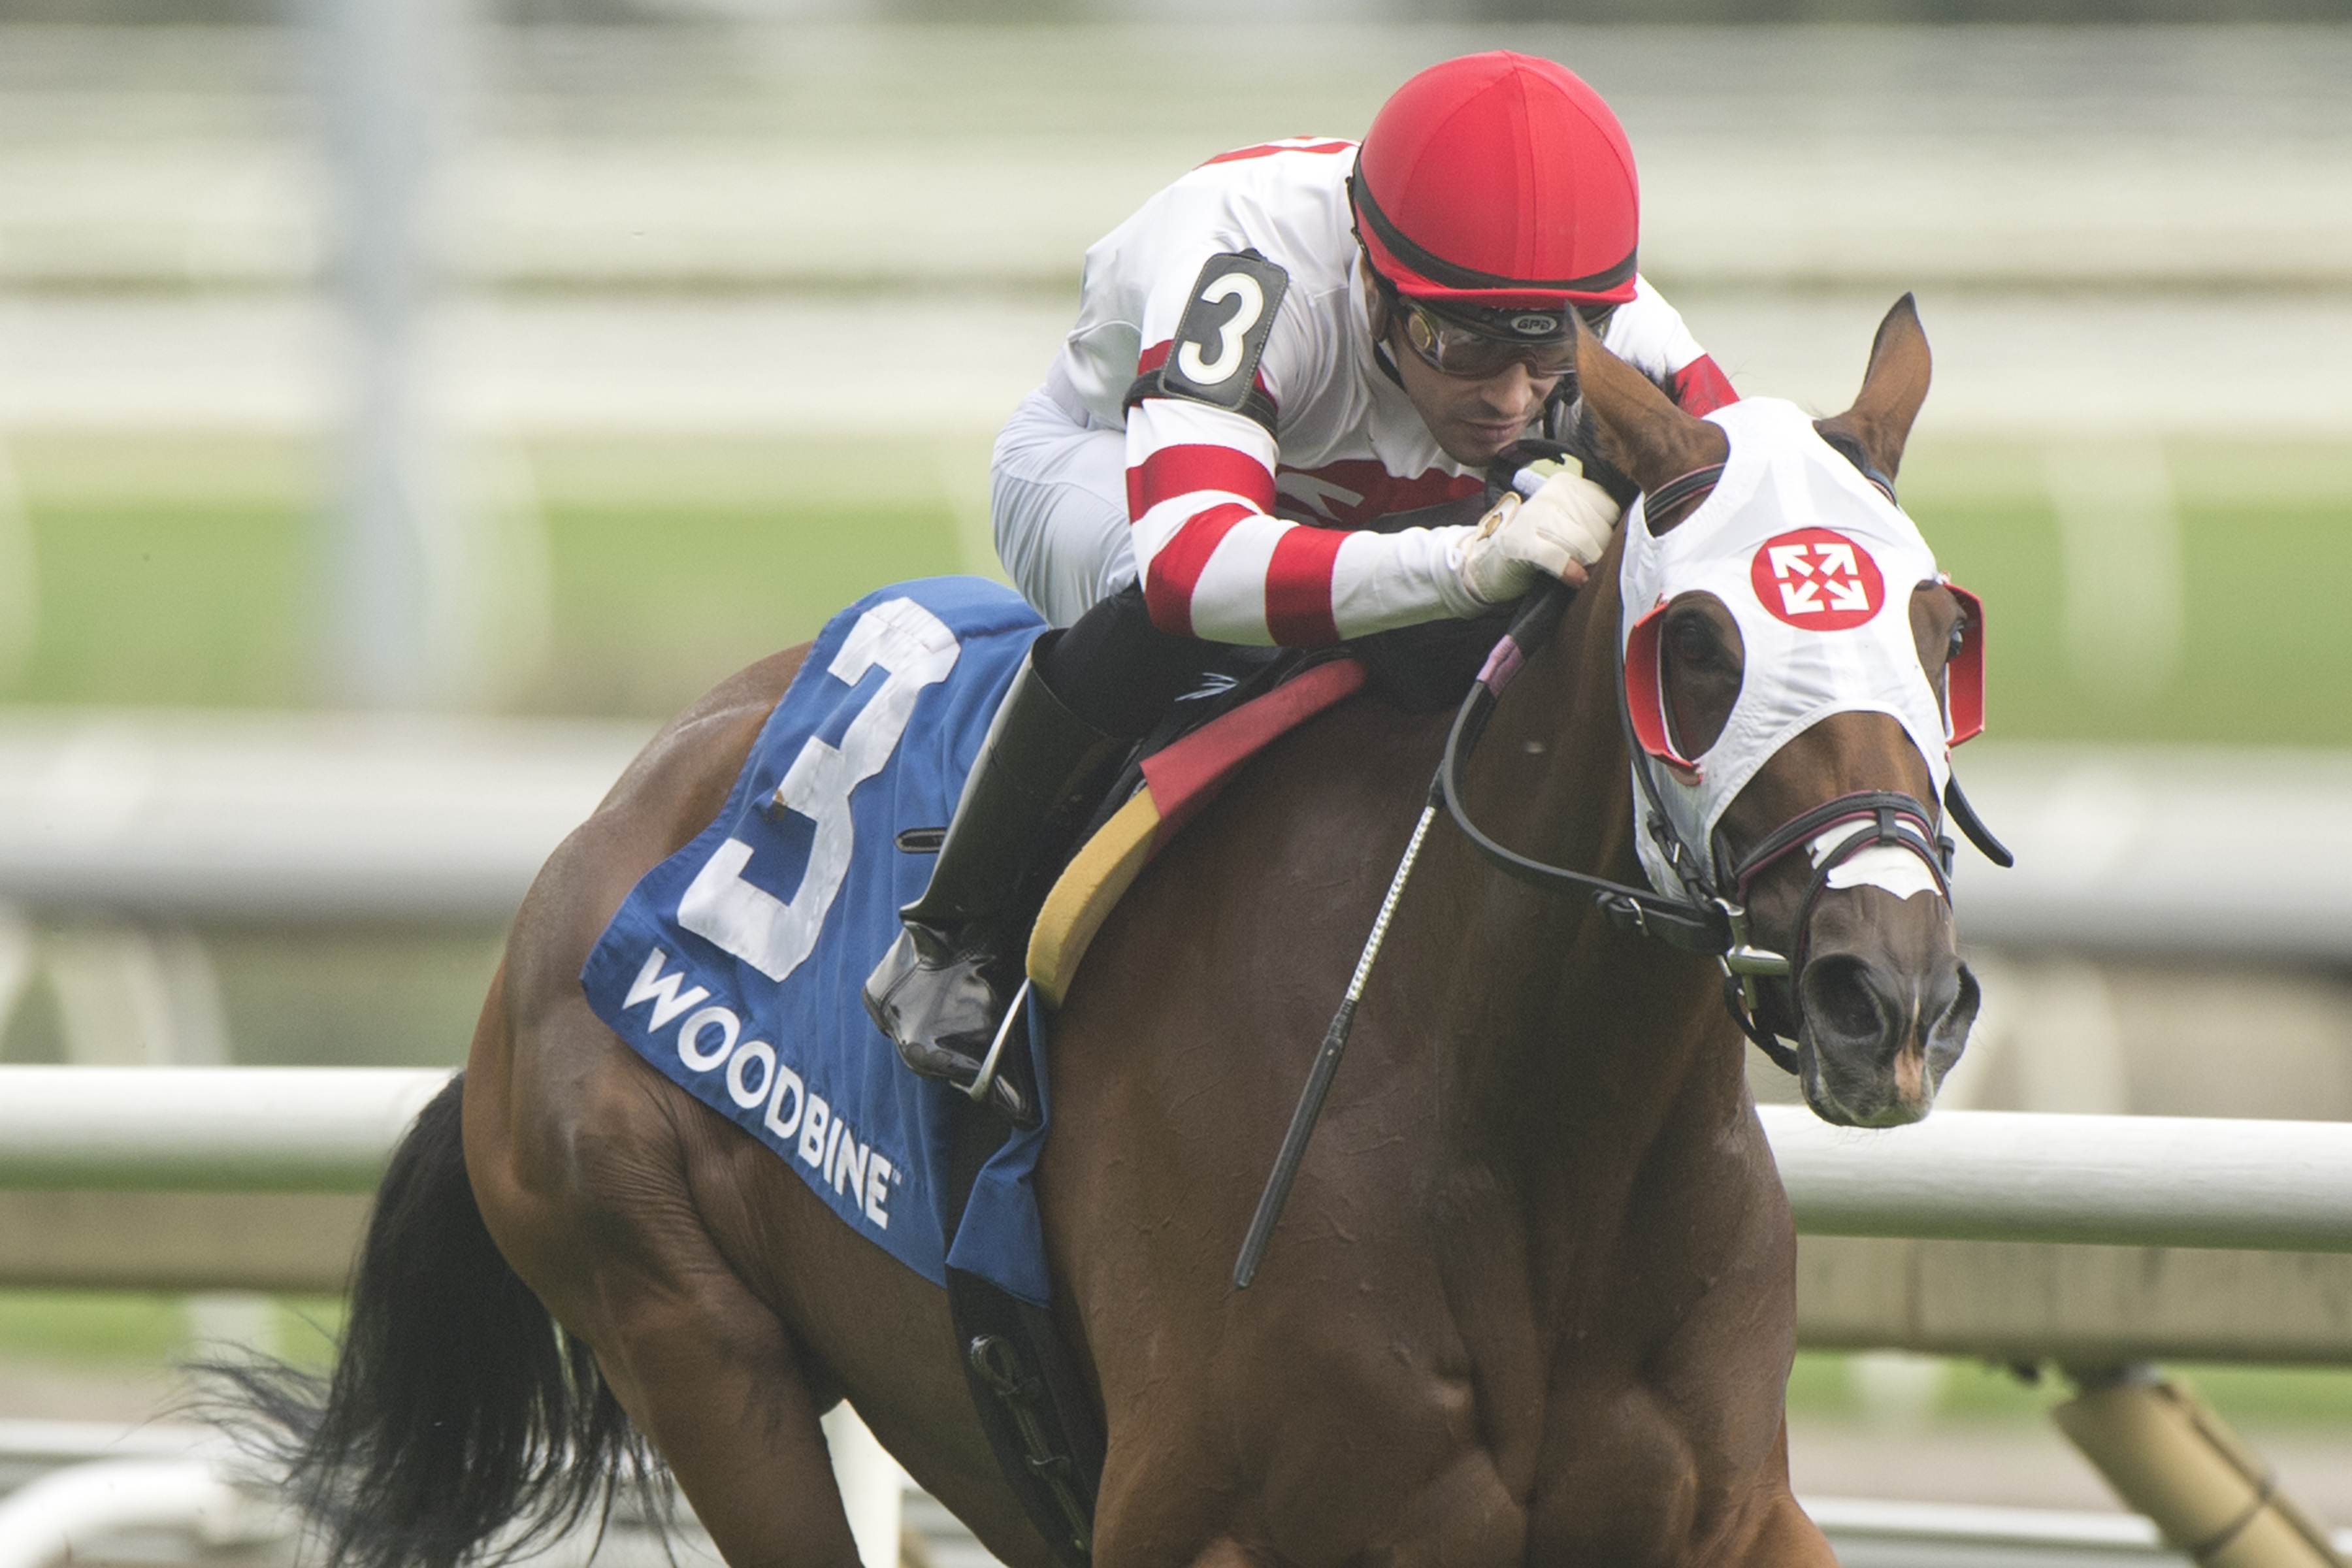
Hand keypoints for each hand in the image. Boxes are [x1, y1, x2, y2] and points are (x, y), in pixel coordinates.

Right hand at [1455, 458, 1621, 605]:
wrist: (1490, 565)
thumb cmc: (1541, 546)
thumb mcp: (1571, 524)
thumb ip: (1599, 522)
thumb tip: (1637, 531)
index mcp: (1569, 484)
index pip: (1610, 510)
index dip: (1609, 535)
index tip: (1598, 548)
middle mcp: (1552, 494)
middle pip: (1600, 529)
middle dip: (1598, 554)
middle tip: (1586, 565)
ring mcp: (1534, 515)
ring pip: (1583, 544)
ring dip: (1585, 566)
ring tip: (1578, 573)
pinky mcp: (1520, 542)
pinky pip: (1558, 557)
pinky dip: (1569, 572)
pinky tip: (1573, 579)